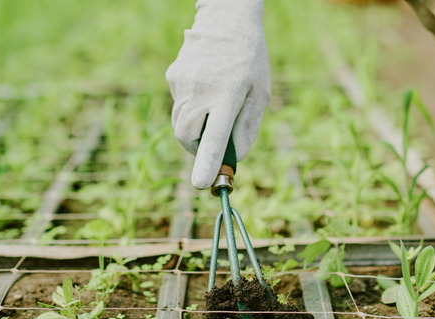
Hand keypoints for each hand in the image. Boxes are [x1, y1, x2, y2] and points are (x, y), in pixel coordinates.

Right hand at [166, 0, 270, 188]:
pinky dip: (192, 108)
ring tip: (215, 109)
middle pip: (187, 137)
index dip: (206, 163)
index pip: (212, 137)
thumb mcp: (261, 94)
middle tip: (213, 147)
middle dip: (197, 149)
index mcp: (227, 96)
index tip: (201, 184)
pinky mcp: (173, 77)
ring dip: (195, 130)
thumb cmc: (251, 60)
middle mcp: (200, 91)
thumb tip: (233, 156)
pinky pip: (180, 104)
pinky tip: (208, 87)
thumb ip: (248, 127)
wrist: (226, 20)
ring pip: (180, 123)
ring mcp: (182, 83)